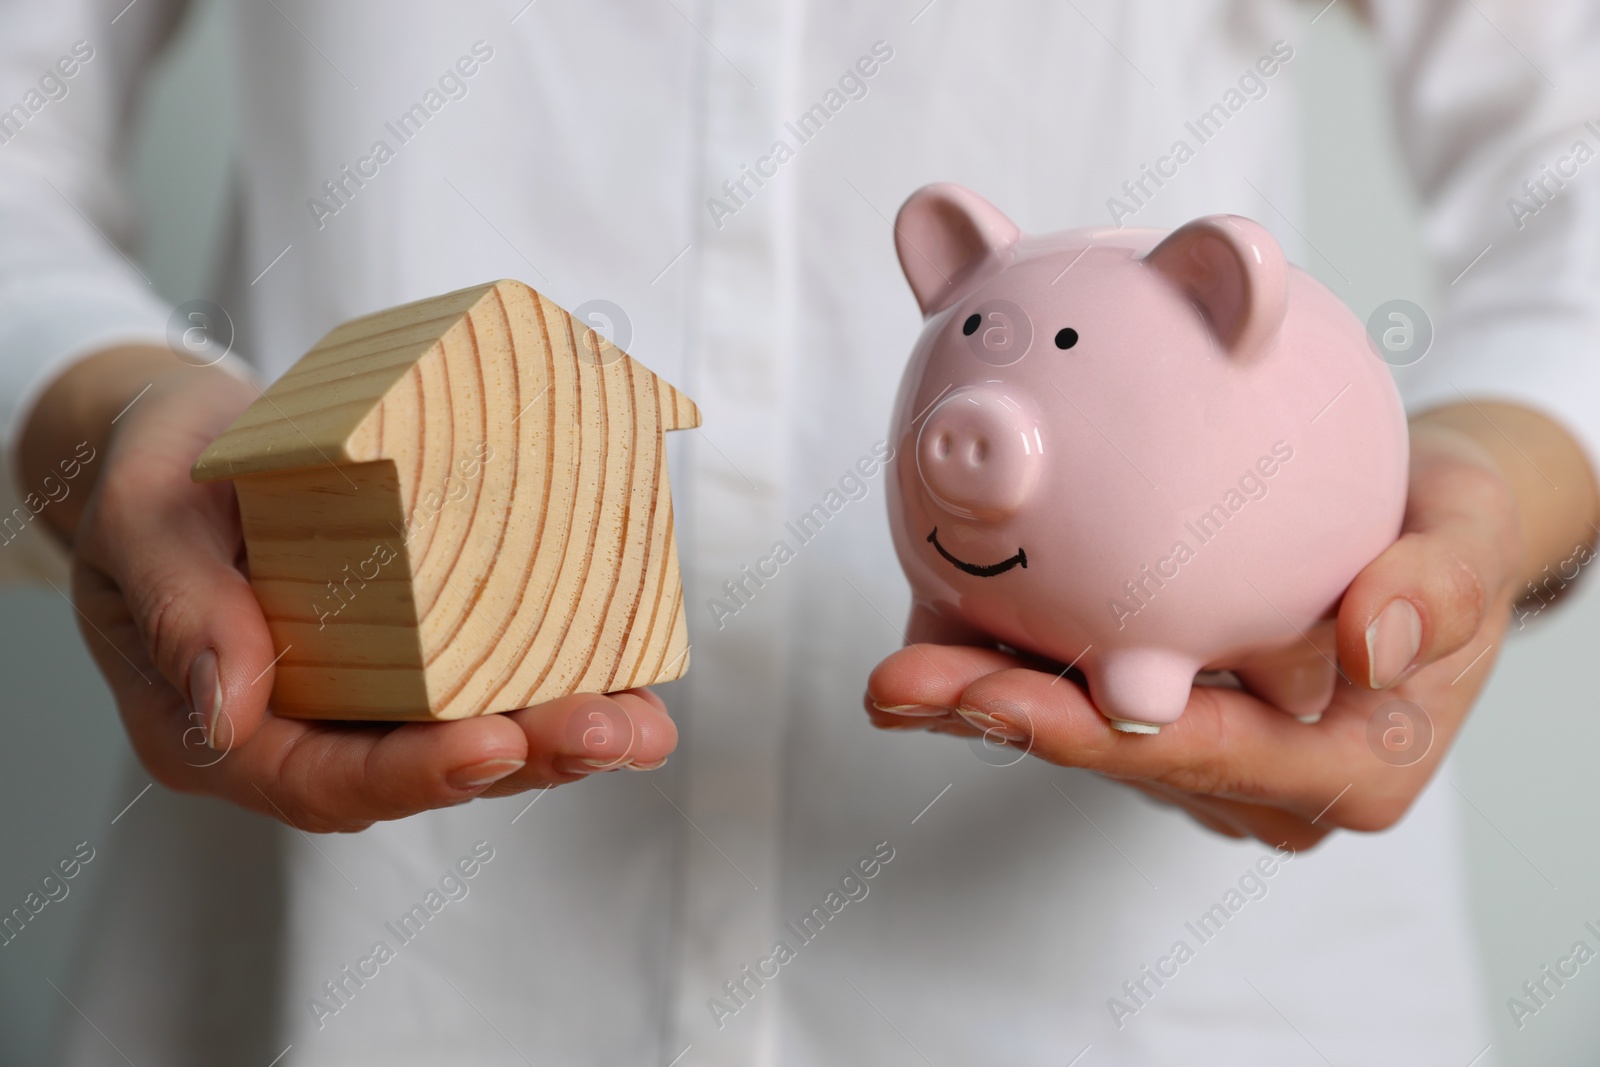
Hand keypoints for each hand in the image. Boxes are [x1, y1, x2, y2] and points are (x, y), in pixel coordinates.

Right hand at [23, 347, 676, 832]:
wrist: (191, 437)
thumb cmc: (159, 472)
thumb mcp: (144, 519)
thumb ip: (179, 609)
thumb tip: (224, 714)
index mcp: (222, 728)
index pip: (324, 780)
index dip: (414, 775)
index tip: (494, 744)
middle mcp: (304, 730)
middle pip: (421, 772)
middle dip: (525, 759)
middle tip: (609, 732)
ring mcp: (367, 697)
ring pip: (471, 738)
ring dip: (561, 736)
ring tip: (643, 723)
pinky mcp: (416, 654)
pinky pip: (489, 682)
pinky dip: (560, 683)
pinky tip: (632, 679)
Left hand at [865, 404, 1596, 847]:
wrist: (1430, 532)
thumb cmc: (1449, 535)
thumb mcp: (1471, 538)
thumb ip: (1439, 588)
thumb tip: (1369, 644)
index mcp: (1345, 769)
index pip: (1199, 755)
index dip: (1089, 735)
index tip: (993, 699)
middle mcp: (1268, 784)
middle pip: (1118, 754)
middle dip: (1002, 722)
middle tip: (900, 683)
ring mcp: (1215, 760)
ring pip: (1086, 732)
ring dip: (985, 703)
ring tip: (895, 671)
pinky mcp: (1178, 718)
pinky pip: (1083, 694)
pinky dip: (1011, 664)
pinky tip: (936, 629)